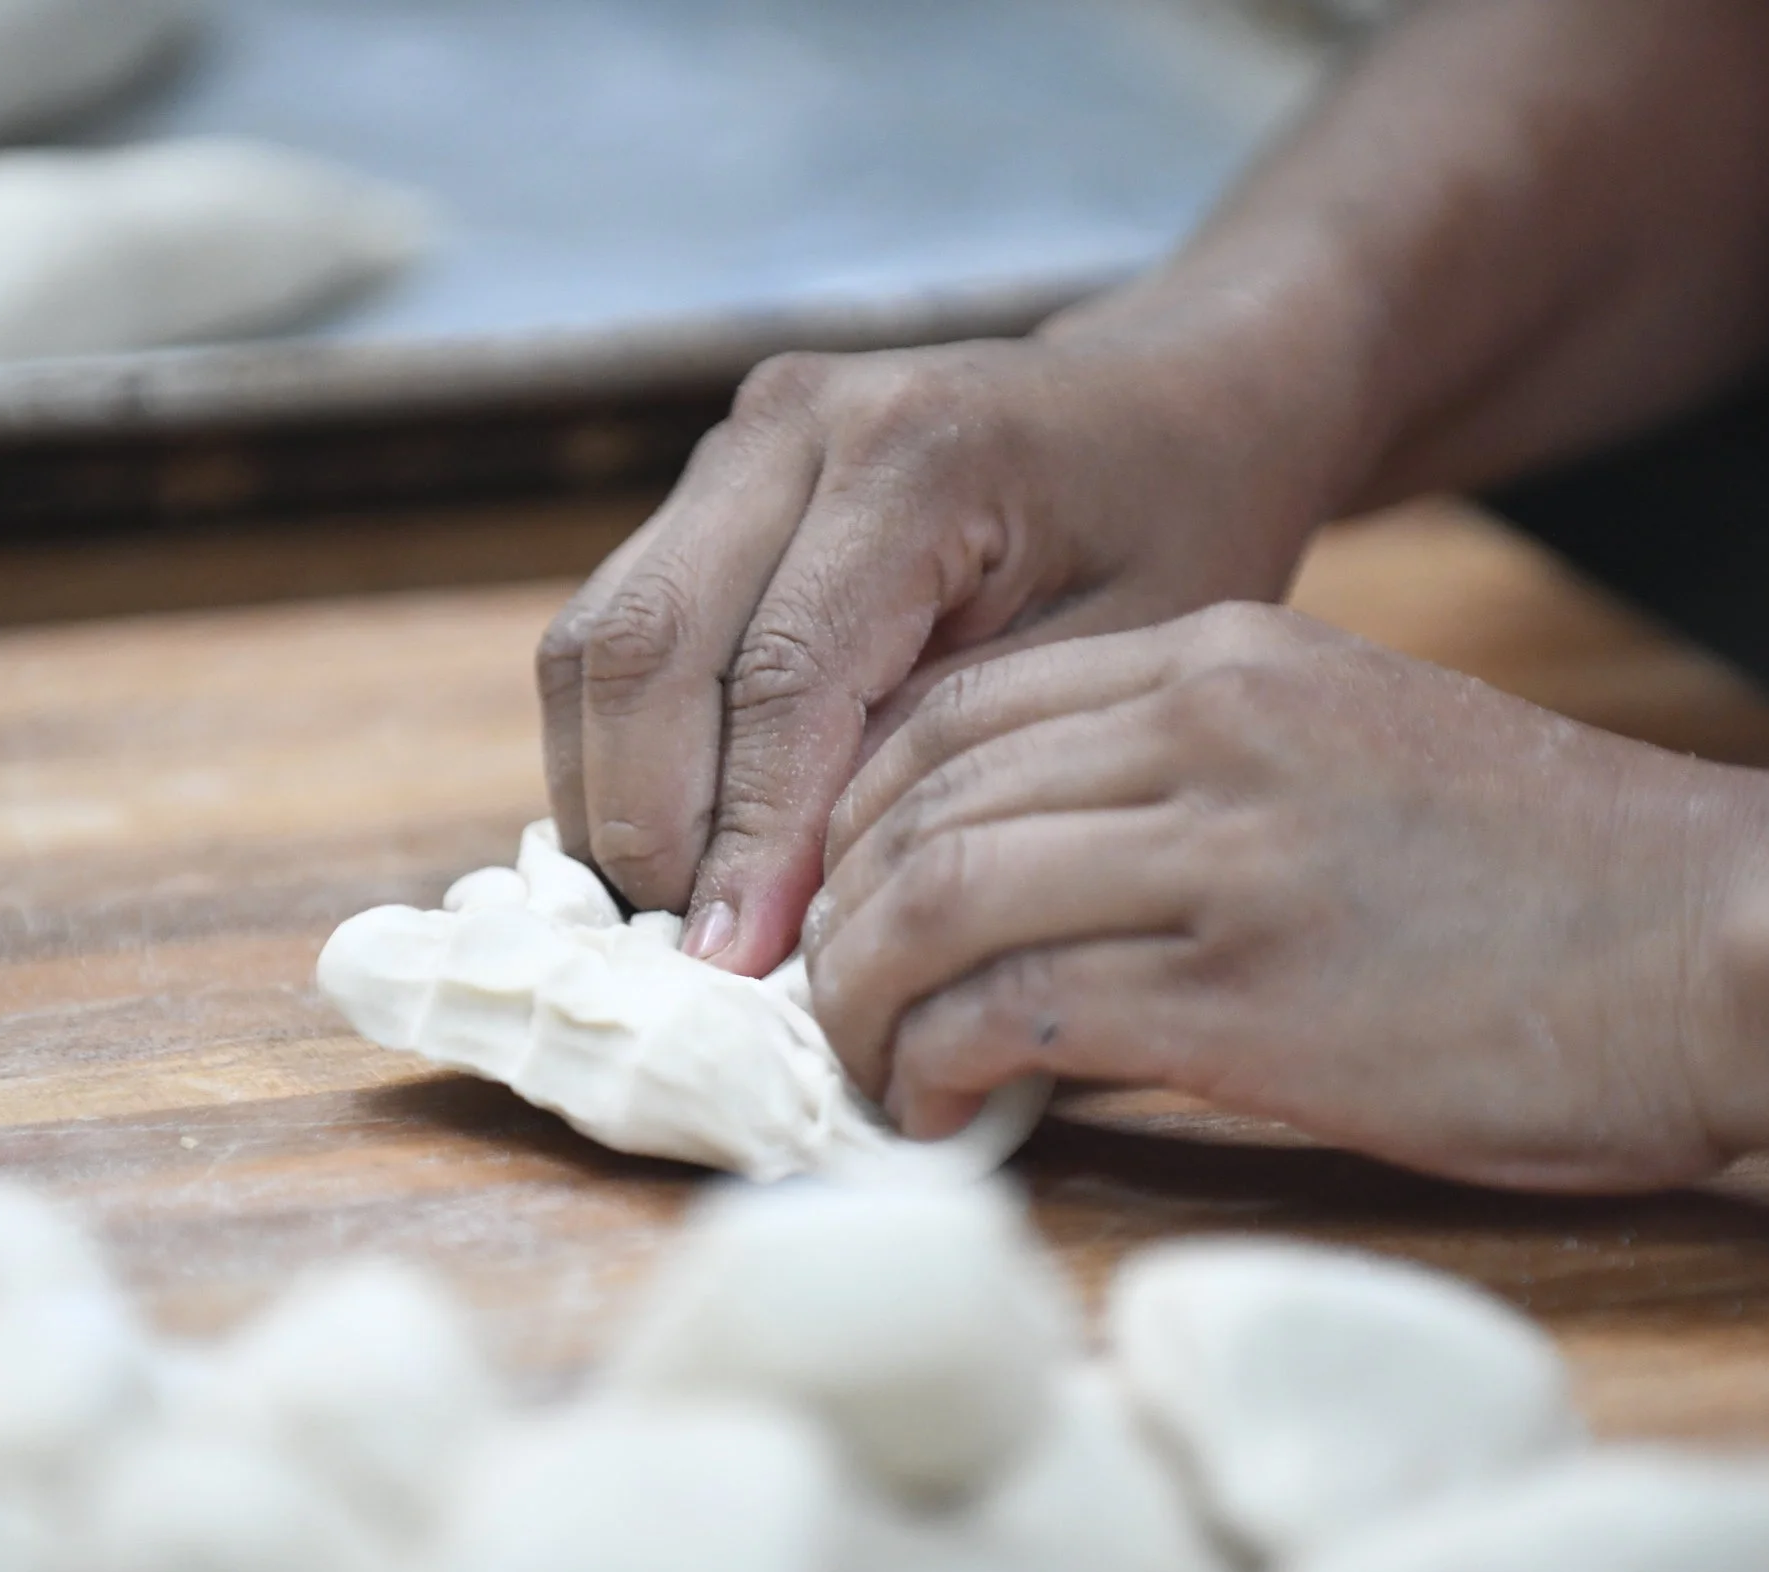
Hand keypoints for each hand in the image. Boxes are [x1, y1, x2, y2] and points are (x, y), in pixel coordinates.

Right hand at [537, 312, 1359, 977]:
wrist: (1165, 404)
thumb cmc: (1173, 536)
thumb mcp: (1111, 664)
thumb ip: (947, 756)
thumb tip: (788, 901)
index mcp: (917, 450)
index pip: (778, 675)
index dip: (744, 839)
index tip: (735, 969)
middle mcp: (795, 423)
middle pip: (644, 645)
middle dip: (645, 824)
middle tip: (687, 959)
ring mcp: (734, 444)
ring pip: (595, 639)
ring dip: (607, 792)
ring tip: (667, 916)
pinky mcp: (705, 485)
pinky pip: (610, 629)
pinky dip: (617, 750)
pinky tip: (671, 845)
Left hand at [804, 603, 1768, 1192]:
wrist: (1722, 940)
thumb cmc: (1540, 869)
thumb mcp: (1345, 742)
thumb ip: (1182, 773)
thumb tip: (1021, 871)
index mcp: (1219, 657)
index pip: (950, 711)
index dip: (854, 815)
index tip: (837, 900)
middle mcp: (1202, 731)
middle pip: (916, 800)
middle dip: (834, 912)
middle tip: (828, 1000)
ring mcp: (1223, 858)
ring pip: (934, 901)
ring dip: (862, 1001)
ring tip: (871, 1069)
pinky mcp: (1247, 1000)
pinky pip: (1011, 1014)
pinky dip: (937, 1068)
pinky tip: (941, 1109)